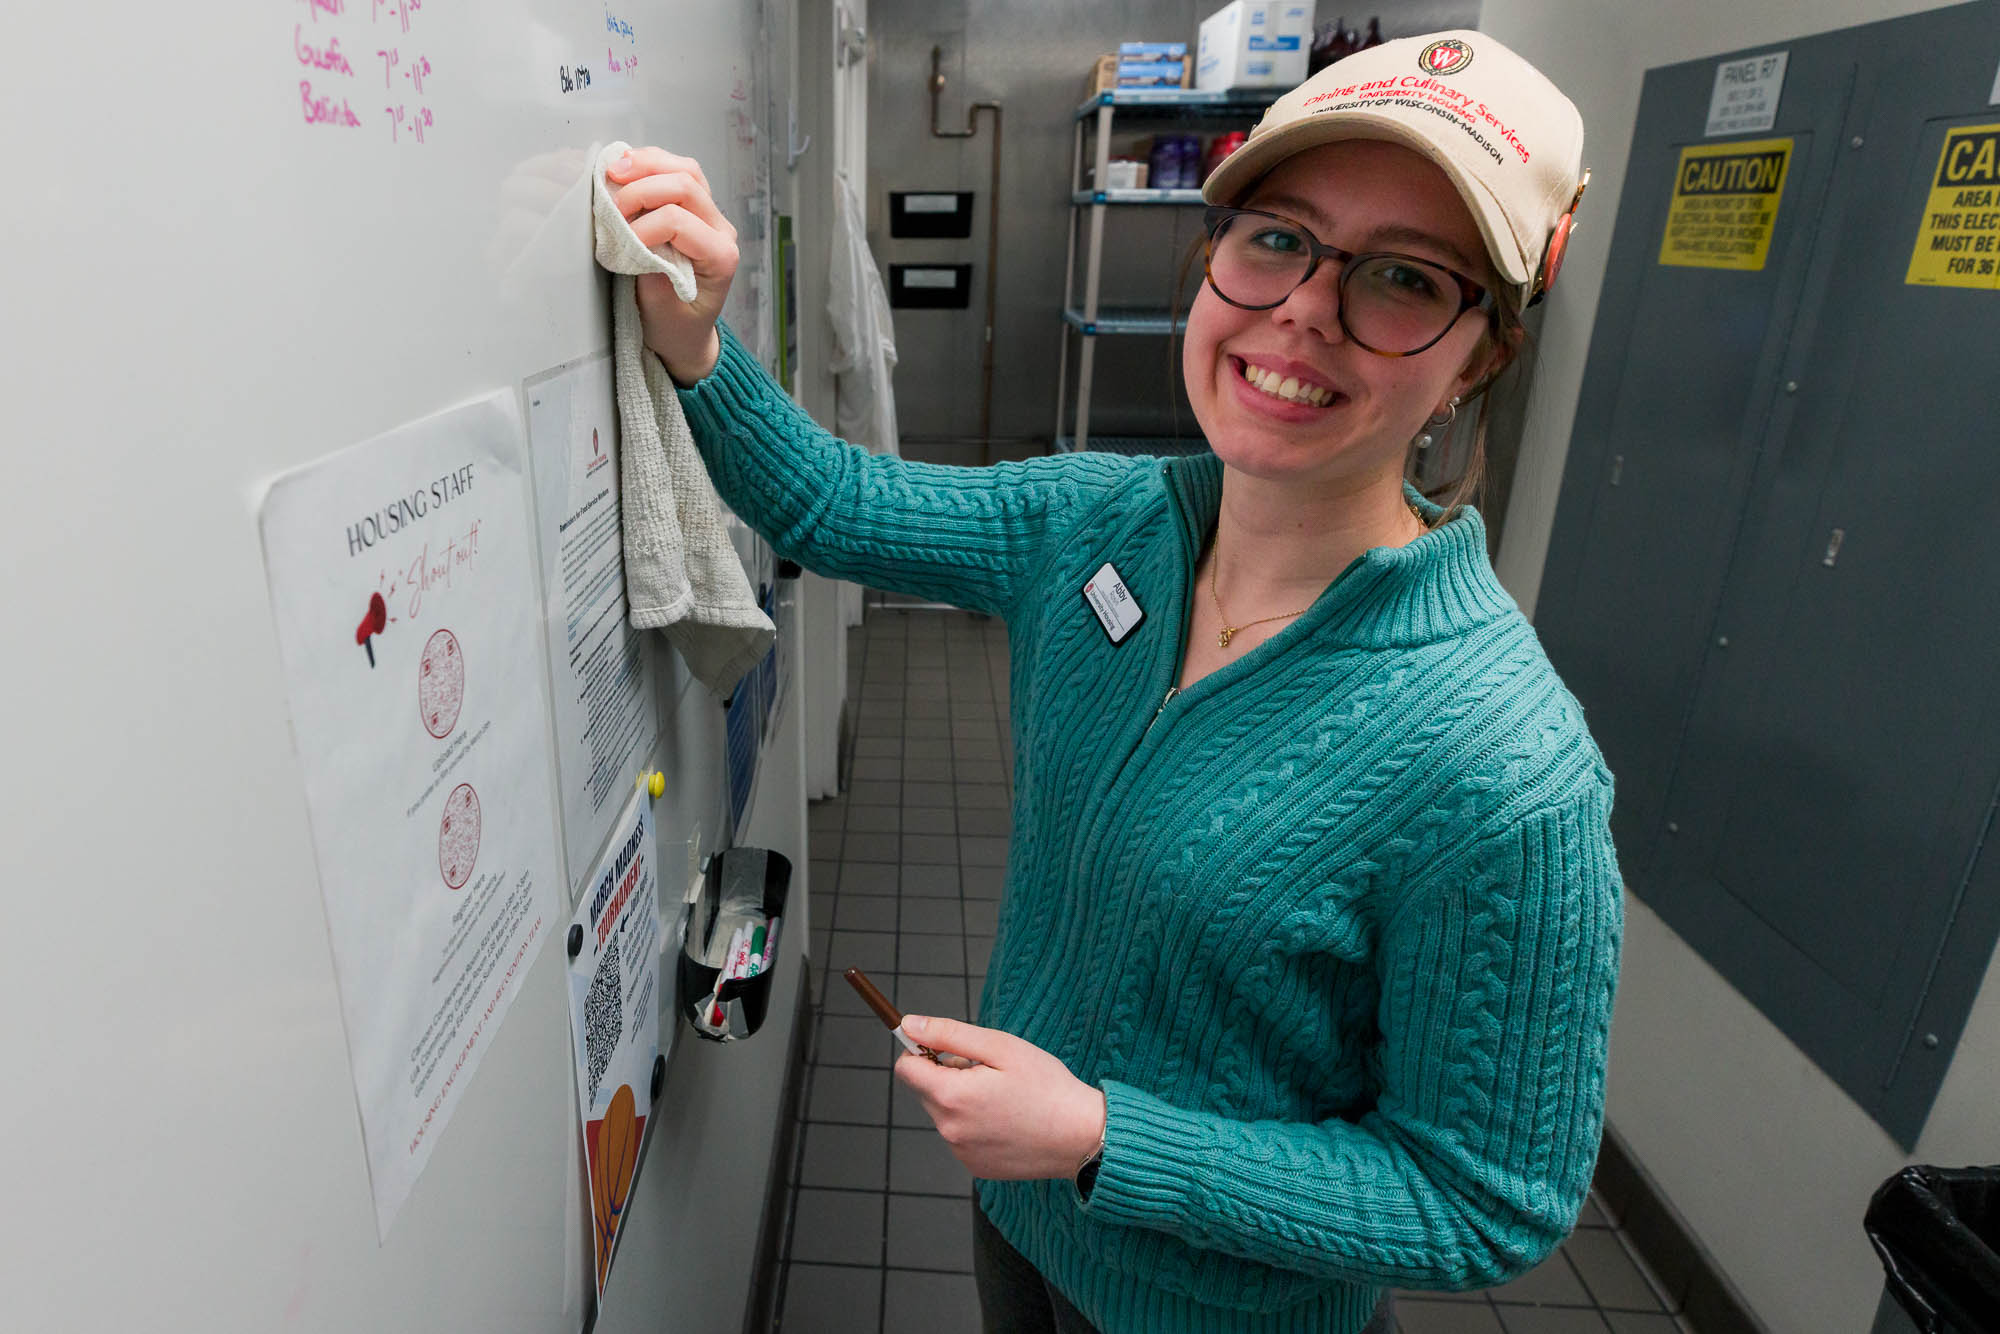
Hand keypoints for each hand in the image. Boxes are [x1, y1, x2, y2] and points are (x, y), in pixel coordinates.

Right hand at [604, 147, 737, 382]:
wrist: (686, 332)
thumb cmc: (677, 327)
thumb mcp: (663, 315)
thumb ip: (653, 278)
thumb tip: (634, 240)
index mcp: (720, 258)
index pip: (678, 221)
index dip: (642, 226)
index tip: (621, 244)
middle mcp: (721, 230)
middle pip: (686, 184)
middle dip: (642, 188)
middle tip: (611, 204)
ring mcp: (710, 215)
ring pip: (685, 169)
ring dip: (646, 164)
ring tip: (613, 171)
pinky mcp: (694, 208)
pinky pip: (676, 171)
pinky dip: (649, 164)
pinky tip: (624, 168)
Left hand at [893, 1016, 1106, 1181]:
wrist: (1081, 1135)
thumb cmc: (1046, 1085)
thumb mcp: (1000, 1047)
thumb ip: (949, 1034)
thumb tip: (909, 1025)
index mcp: (952, 1097)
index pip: (905, 1068)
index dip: (922, 1052)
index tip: (949, 1049)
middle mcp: (949, 1130)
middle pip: (925, 1090)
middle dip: (947, 1075)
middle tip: (989, 1073)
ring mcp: (961, 1152)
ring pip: (943, 1113)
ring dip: (961, 1100)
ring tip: (1002, 1098)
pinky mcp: (974, 1167)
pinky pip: (960, 1136)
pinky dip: (975, 1124)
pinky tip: (1007, 1120)